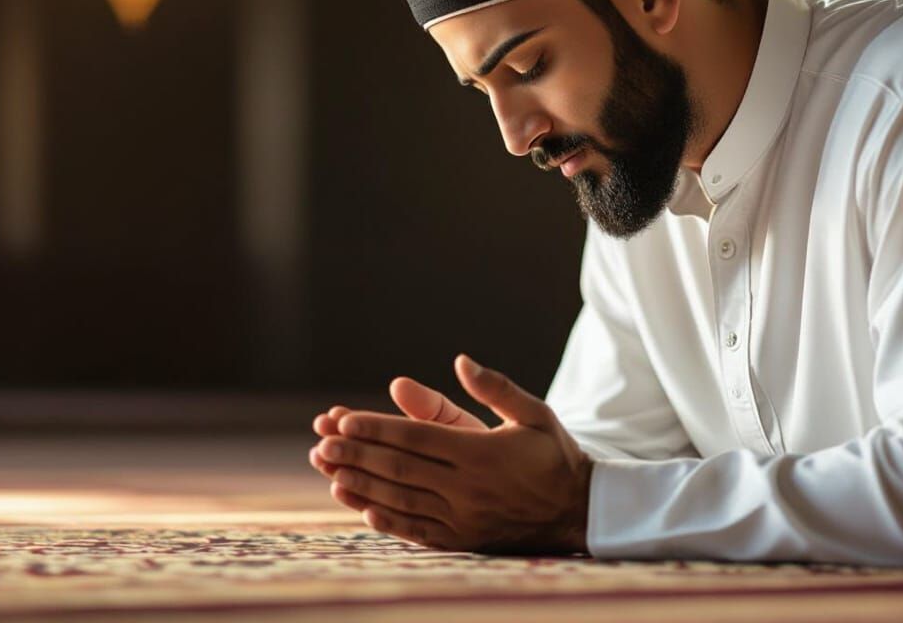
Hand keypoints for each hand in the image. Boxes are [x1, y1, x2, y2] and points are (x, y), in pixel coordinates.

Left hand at [308, 354, 591, 554]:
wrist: (581, 511)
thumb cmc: (554, 455)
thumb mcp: (534, 413)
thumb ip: (496, 388)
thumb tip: (461, 361)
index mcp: (481, 452)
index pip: (415, 437)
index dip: (376, 429)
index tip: (342, 420)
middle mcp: (467, 487)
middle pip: (399, 468)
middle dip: (355, 455)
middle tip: (320, 444)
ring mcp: (464, 518)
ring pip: (401, 500)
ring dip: (361, 485)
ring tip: (328, 471)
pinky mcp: (464, 540)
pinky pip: (418, 532)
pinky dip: (388, 521)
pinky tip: (363, 508)